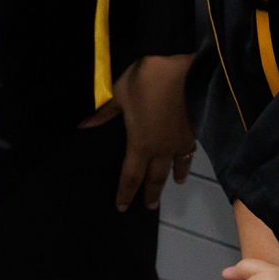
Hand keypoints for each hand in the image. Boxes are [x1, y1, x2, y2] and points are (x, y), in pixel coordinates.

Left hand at [90, 51, 195, 209]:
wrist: (184, 72)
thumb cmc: (145, 82)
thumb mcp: (118, 95)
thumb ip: (103, 114)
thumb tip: (83, 126)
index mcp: (140, 144)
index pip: (131, 176)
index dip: (125, 193)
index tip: (122, 207)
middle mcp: (161, 149)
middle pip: (155, 178)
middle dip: (150, 193)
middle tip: (149, 207)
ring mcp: (179, 142)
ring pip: (176, 167)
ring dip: (171, 178)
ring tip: (173, 185)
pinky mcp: (195, 132)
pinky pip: (188, 153)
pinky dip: (186, 161)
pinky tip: (186, 160)